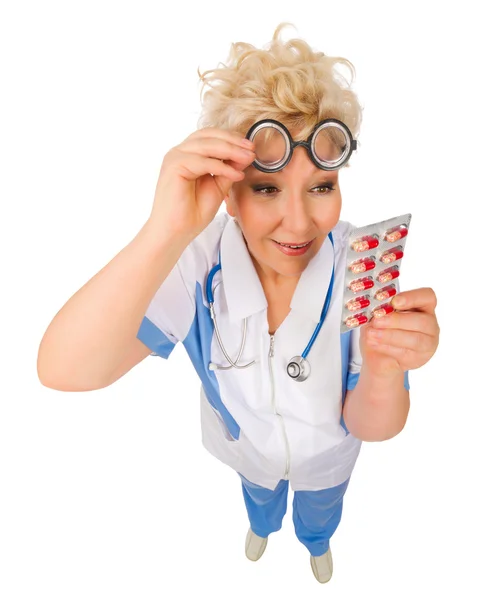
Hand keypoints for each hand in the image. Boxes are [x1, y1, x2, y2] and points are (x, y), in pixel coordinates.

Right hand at [148, 127, 255, 241]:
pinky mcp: (174, 166)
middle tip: (252, 149)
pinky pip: (203, 161)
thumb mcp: (218, 187)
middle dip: (234, 141)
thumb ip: (229, 169)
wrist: (176, 232)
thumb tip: (246, 154)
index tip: (252, 147)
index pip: (211, 136)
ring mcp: (175, 157)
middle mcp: (180, 152)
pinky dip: (222, 166)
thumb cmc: (192, 213)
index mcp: (189, 154)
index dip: (232, 138)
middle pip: (209, 135)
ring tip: (248, 158)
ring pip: (207, 145)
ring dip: (231, 150)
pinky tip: (236, 174)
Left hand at [359, 287, 439, 376]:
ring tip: (371, 334)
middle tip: (377, 321)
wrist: (378, 356)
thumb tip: (374, 310)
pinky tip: (373, 343)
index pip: (427, 297)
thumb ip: (380, 310)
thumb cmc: (381, 330)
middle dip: (397, 320)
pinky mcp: (419, 358)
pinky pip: (405, 353)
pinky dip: (386, 347)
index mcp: (423, 307)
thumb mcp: (379, 316)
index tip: (394, 302)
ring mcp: (428, 343)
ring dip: (390, 336)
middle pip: (422, 321)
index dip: (412, 297)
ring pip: (415, 339)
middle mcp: (430, 324)